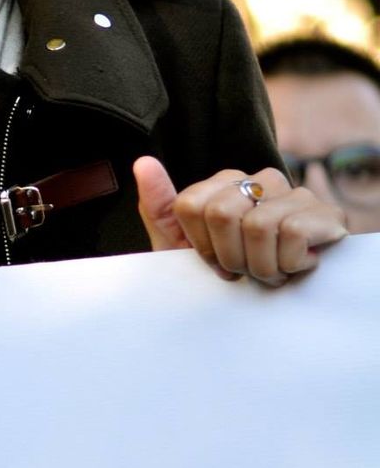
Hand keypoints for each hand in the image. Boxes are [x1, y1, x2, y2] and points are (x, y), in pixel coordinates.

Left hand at [133, 156, 347, 285]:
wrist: (284, 305)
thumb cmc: (230, 268)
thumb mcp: (182, 245)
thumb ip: (159, 205)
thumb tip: (143, 162)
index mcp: (224, 181)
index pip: (190, 206)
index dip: (200, 245)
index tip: (214, 261)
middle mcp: (259, 179)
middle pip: (220, 214)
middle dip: (229, 257)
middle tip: (245, 269)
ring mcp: (294, 192)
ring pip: (256, 226)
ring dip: (261, 265)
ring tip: (271, 269)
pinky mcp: (325, 212)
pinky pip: (292, 233)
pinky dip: (289, 262)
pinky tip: (297, 264)